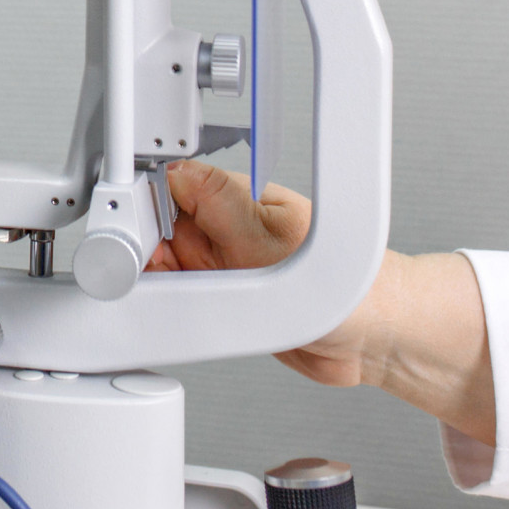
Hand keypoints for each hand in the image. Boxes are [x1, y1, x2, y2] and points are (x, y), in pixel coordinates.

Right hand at [146, 159, 496, 444]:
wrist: (377, 338)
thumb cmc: (352, 284)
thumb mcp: (270, 238)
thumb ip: (217, 204)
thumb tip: (173, 170)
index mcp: (234, 200)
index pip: (167, 190)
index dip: (142, 212)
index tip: (131, 237)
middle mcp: (225, 231)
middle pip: (156, 233)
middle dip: (144, 254)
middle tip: (150, 275)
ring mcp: (223, 268)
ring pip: (165, 271)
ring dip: (159, 286)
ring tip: (170, 297)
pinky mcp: (226, 303)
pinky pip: (183, 304)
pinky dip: (175, 312)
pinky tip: (177, 316)